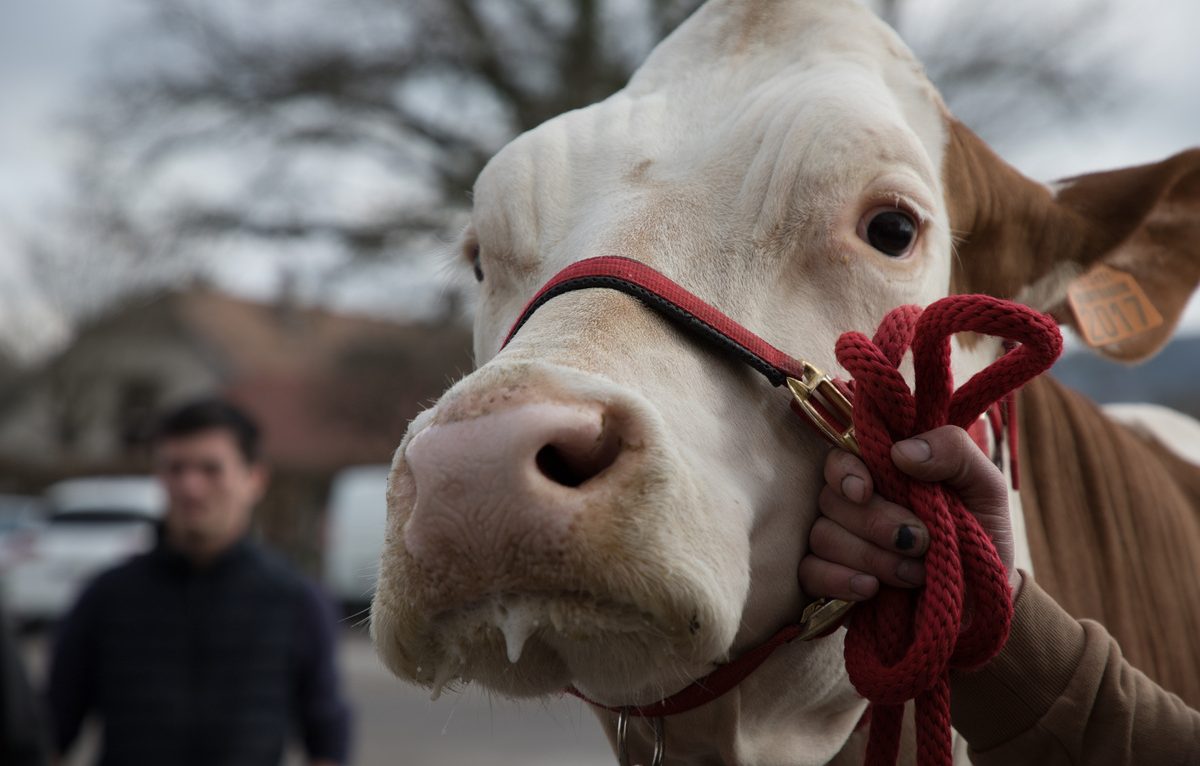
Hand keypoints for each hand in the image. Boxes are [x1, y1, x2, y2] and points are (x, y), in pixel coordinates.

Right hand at [797, 425, 1017, 601]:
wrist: (985, 601)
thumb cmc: (981, 535)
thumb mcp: (986, 488)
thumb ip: (954, 451)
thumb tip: (901, 452)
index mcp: (884, 474)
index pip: (840, 458)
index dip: (844, 472)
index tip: (865, 490)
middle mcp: (853, 504)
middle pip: (831, 500)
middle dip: (876, 524)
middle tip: (921, 543)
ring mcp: (838, 542)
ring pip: (823, 536)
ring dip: (870, 557)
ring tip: (914, 576)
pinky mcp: (830, 580)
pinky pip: (810, 572)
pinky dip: (838, 579)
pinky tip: (870, 590)